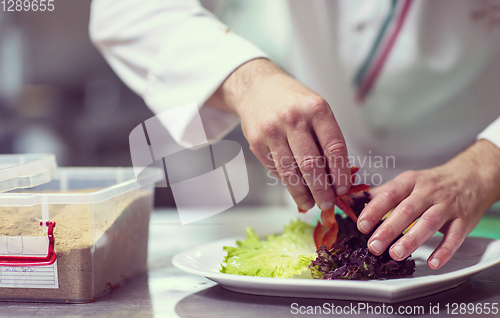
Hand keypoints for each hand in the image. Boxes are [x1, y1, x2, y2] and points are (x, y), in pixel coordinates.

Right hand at [207, 58, 350, 210]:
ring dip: (302, 193)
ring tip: (311, 204)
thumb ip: (326, 139)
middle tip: (327, 204)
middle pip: (311, 164)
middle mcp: (293, 119)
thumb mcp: (316, 110)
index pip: (334, 147)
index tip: (343, 189)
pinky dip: (287, 182)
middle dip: (322, 190)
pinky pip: (275, 168)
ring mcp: (272, 130)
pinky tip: (295, 188)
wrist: (258, 87)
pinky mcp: (256, 141)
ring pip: (290, 171)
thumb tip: (336, 178)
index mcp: (316, 109)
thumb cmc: (294, 102)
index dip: (340, 173)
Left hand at [357, 139, 499, 268]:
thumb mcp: (408, 181)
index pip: (390, 194)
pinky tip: (433, 262)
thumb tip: (354, 201)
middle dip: (388, 229)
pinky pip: (454, 237)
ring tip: (395, 254)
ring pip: (428, 223)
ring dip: (411, 240)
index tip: (361, 225)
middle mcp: (428, 192)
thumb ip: (382, 193)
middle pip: (406, 211)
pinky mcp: (464, 220)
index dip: (374, 210)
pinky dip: (444, 251)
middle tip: (373, 245)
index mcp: (410, 181)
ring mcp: (447, 206)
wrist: (471, 176)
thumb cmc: (433, 183)